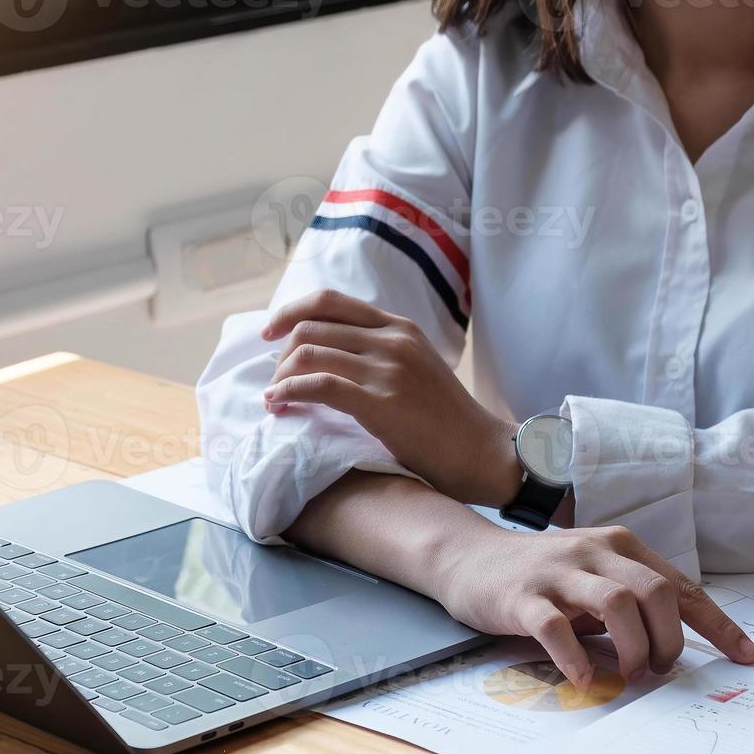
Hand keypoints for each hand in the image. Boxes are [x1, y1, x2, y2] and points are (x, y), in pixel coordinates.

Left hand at [261, 290, 521, 506]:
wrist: (483, 453)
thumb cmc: (448, 422)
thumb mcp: (417, 369)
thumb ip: (382, 354)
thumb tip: (334, 356)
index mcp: (399, 327)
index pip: (330, 301)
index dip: (290, 312)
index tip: (270, 333)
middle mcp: (392, 339)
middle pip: (311, 325)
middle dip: (281, 352)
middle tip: (275, 380)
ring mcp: (387, 369)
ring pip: (309, 353)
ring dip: (280, 376)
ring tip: (275, 398)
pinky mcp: (381, 402)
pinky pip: (318, 385)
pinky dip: (289, 392)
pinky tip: (280, 404)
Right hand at [433, 524, 753, 686]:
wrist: (469, 557)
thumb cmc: (542, 576)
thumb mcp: (595, 578)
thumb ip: (632, 602)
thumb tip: (674, 646)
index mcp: (621, 547)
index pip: (682, 587)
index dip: (718, 625)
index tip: (746, 657)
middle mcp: (595, 552)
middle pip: (655, 592)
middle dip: (669, 640)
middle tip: (659, 670)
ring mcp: (558, 572)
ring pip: (617, 603)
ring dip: (633, 648)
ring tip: (627, 674)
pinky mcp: (522, 596)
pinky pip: (556, 627)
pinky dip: (576, 658)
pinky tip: (583, 678)